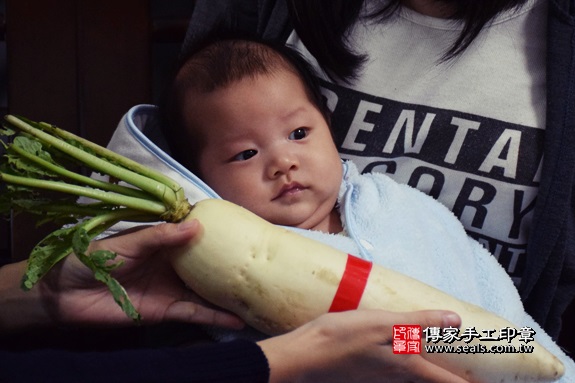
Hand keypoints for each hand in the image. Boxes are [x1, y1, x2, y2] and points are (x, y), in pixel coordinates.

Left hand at [39, 220, 243, 328]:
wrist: (66, 294)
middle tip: (257, 265)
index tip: (242, 229)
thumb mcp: (129, 242)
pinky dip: (214, 317)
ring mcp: (171, 289)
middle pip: (206, 266)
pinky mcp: (165, 312)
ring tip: (255, 294)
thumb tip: (197, 225)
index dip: (216, 234)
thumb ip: (162, 236)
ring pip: (205, 292)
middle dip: (228, 266)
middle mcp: (172, 265)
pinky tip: (235, 320)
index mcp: (163, 243)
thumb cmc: (95, 258)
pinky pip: (193, 314)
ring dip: (227, 294)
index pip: (195, 236)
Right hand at [259, 309, 468, 382]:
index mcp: (406, 366)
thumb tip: (455, 321)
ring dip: (431, 375)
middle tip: (469, 374)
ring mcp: (380, 378)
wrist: (304, 356)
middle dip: (452, 380)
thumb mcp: (382, 323)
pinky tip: (403, 352)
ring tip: (442, 364)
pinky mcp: (366, 373)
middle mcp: (397, 378)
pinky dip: (410, 367)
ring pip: (414, 379)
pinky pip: (396, 374)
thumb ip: (418, 322)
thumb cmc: (342, 339)